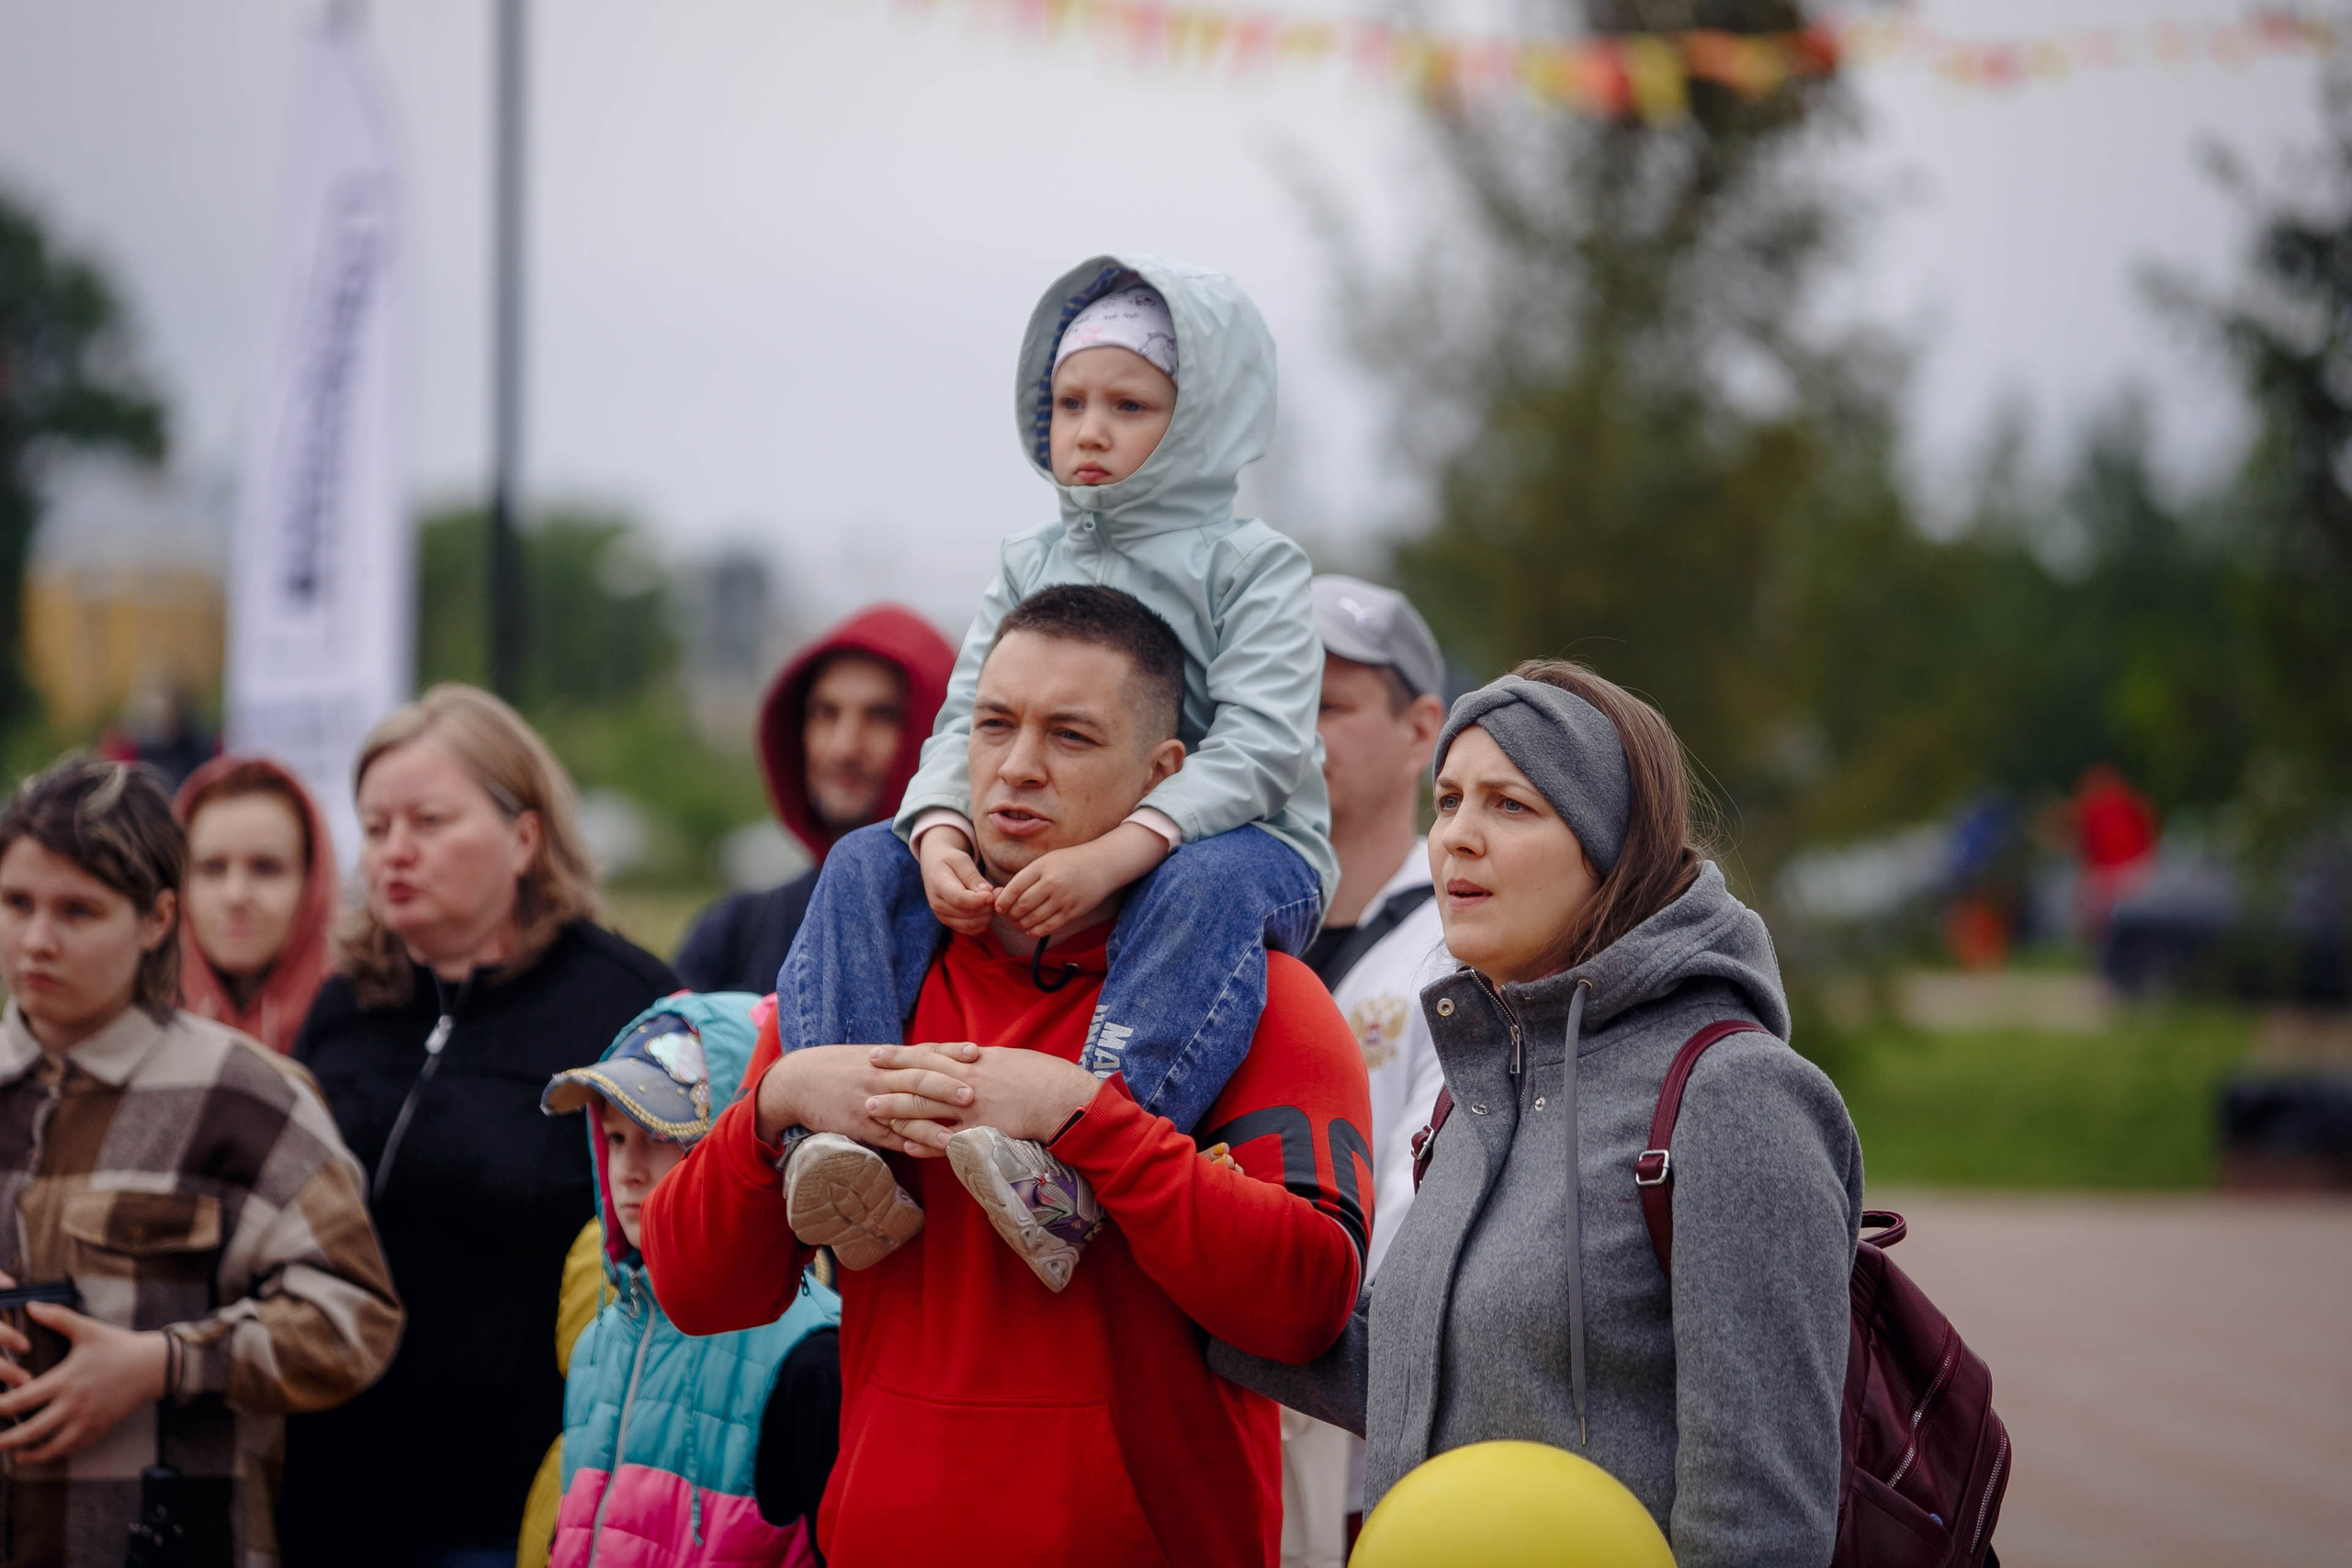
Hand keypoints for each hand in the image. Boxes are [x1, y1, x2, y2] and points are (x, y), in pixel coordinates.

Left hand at [0, 1297, 168, 1464]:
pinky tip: (41, 1453)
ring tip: (12, 1455)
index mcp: (66, 1379)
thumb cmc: (119, 1347)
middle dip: (5, 1440)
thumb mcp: (88, 1329)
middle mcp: (74, 1404)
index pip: (22, 1399)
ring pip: (51, 1447)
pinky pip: (72, 1448)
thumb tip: (31, 1306)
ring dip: (28, 1454)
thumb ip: (58, 1318)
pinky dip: (53, 1454)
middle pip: (31, 1430)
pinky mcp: (99, 1429)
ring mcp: (87, 1420)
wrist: (153, 1366)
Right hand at [753, 1042, 981, 1150]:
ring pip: (904, 1113)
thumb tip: (939, 1061)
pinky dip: (905, 1144)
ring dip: (931, 1126)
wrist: (796, 1080)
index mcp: (887, 1058)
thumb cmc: (839, 1067)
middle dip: (946, 1087)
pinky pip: (885, 1137)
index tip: (976, 1053)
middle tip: (973, 1094)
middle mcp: (880, 1077)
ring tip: (957, 1136)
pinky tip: (924, 1152)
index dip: (950, 1052)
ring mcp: (869, 1102)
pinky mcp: (858, 1126)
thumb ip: (903, 1061)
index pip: (924, 1052)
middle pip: (917, 1079)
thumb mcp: (871, 1057)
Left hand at [862, 1043, 1099, 1148]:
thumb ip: (983, 1060)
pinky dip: (924, 1143)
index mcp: (975, 1061)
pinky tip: (905, 1146)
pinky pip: (946, 1140)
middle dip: (891, 1078)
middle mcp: (969, 1081)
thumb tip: (967, 1056)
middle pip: (921, 1077)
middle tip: (864, 1077)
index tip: (879, 1052)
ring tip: (873, 1111)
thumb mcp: (1010, 1058)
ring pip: (927, 1108)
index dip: (902, 1054)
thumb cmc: (1043, 1076)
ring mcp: (973, 1108)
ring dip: (898, 1110)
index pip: (930, 1054)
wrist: (1065, 1100)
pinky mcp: (981, 1133)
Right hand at [917, 826, 995, 934]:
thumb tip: (988, 893)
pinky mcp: (949, 922)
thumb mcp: (961, 860)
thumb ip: (973, 877)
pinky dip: (983, 922)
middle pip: (968, 914)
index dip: (979, 900)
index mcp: (938, 885)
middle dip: (987, 906)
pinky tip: (987, 908)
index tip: (993, 894)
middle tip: (999, 893)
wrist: (934, 866)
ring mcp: (942, 916)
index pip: (959, 899)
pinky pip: (971, 929)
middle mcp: (937, 904)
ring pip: (971, 925)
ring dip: (987, 915)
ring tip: (994, 899)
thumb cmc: (950, 860)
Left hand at [995, 824, 1167, 938]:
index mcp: (1042, 867)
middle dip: (1011, 914)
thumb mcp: (1046, 861)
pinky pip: (1049, 926)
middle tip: (1009, 916)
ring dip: (1021, 924)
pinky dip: (1035, 931)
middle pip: (1022, 905)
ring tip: (1018, 923)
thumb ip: (1025, 877)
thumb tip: (999, 894)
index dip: (1003, 901)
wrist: (1103, 864)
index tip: (999, 907)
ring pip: (1034, 918)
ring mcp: (1063, 899)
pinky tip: (1030, 930)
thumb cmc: (1070, 861)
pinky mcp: (1073, 911)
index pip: (1014, 888)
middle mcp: (1052, 883)